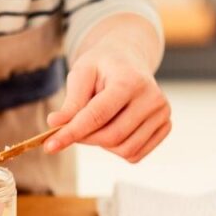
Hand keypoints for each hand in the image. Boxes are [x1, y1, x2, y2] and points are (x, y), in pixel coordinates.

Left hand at [45, 43, 170, 163]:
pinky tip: (114, 127)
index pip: (97, 116)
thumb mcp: (81, 74)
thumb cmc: (102, 67)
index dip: (72, 133)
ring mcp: (162, 113)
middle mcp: (152, 97)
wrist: (129, 61)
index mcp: (130, 80)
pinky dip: (117, 148)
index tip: (49, 146)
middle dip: (86, 138)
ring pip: (124, 149)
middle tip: (73, 128)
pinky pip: (135, 154)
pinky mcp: (165, 126)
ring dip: (102, 144)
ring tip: (97, 123)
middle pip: (111, 137)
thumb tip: (55, 124)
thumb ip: (71, 101)